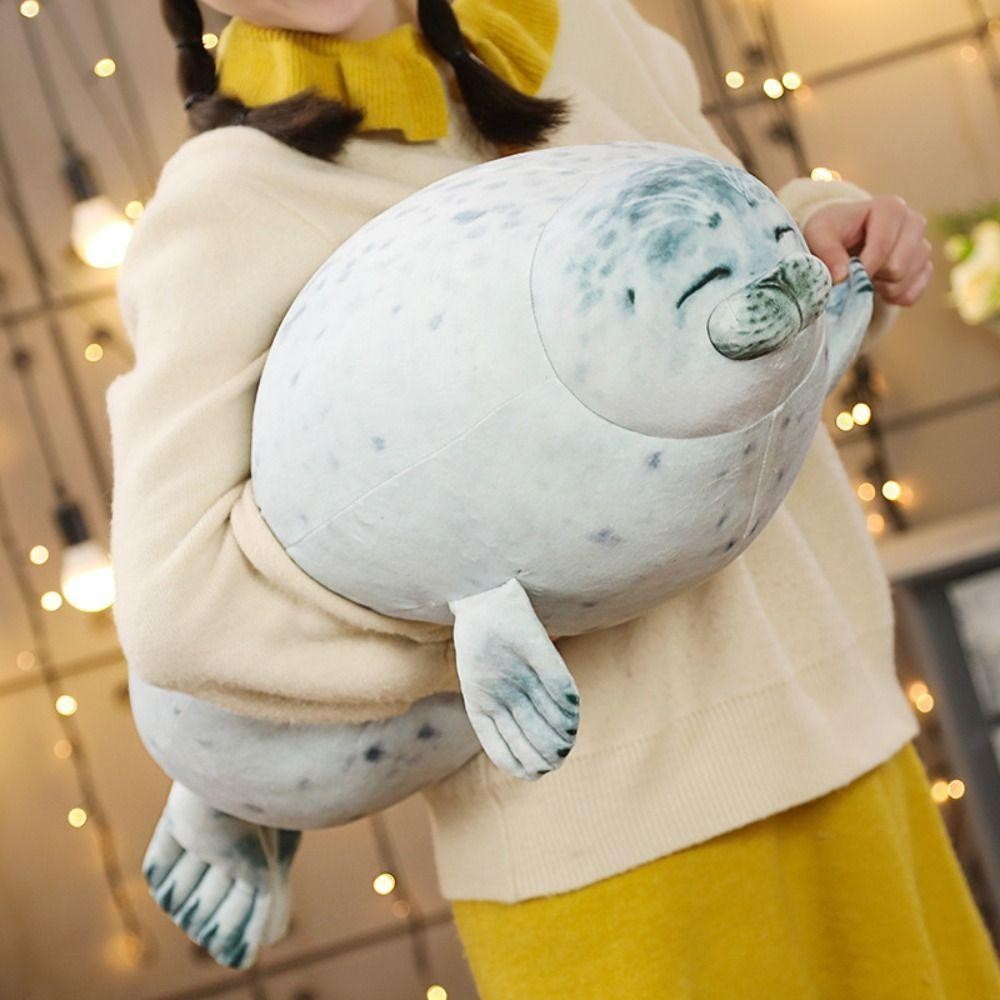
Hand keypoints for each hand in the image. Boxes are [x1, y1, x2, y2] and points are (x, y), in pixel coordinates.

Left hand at [803, 196, 932, 306]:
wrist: (844, 237)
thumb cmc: (831, 231)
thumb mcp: (819, 233)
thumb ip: (827, 251)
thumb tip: (843, 276)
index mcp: (891, 208)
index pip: (883, 247)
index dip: (863, 268)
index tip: (845, 275)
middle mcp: (913, 223)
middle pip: (898, 267)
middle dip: (872, 277)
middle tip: (856, 271)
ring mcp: (922, 245)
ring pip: (905, 281)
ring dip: (880, 287)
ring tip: (865, 275)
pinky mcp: (924, 267)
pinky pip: (913, 293)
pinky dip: (892, 297)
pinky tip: (878, 287)